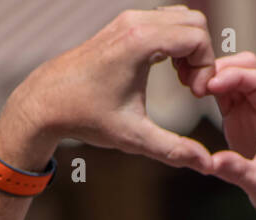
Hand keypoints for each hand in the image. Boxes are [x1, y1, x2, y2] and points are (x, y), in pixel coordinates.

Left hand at [0, 6, 215, 173]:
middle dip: (202, 55)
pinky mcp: (124, 24)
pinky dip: (175, 41)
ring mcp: (129, 19)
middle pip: (195, 21)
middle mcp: (135, 23)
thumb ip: (173, 150)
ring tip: (181, 80)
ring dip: (190, 47)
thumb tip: (208, 166)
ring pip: (182, 17)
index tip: (194, 95)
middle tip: (190, 87)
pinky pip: (166, 21)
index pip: (198, 38)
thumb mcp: (133, 137)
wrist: (47, 101)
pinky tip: (167, 71)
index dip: (206, 68)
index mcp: (139, 42)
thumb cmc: (86, 117)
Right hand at [205, 54, 255, 219]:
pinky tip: (194, 93)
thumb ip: (237, 172)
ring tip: (190, 85)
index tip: (208, 85)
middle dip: (222, 68)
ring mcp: (253, 112)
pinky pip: (225, 93)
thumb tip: (211, 162)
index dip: (233, 76)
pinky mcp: (240, 119)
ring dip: (214, 75)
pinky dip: (210, 88)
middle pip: (248, 67)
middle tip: (195, 82)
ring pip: (235, 76)